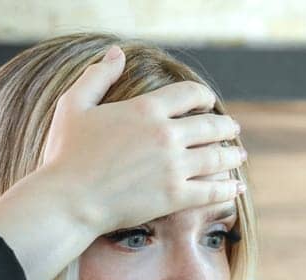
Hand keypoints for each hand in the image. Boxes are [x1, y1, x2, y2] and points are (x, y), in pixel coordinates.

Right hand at [36, 44, 245, 235]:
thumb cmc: (66, 153)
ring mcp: (173, 166)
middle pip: (211, 125)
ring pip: (217, 157)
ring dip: (232, 155)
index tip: (209, 101)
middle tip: (233, 129)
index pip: (190, 94)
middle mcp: (166, 134)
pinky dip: (227, 189)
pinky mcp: (174, 196)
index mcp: (146, 109)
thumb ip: (97, 76)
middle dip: (226, 126)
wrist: (69, 199)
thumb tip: (116, 54)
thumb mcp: (75, 105)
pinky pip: (211, 190)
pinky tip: (237, 188)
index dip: (204, 95)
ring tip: (239, 155)